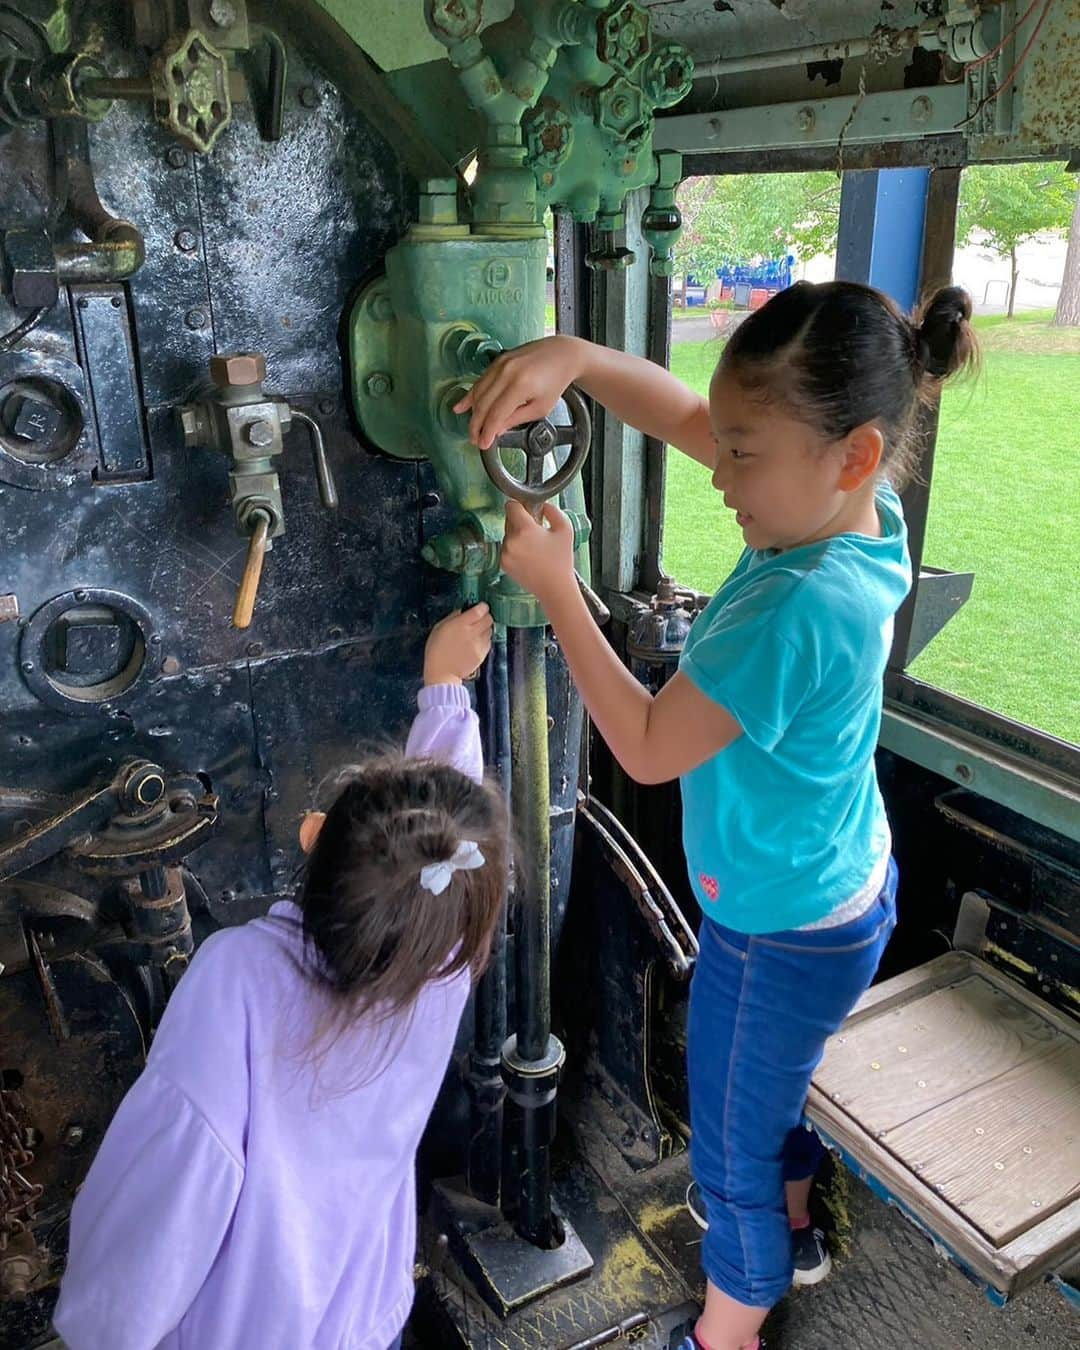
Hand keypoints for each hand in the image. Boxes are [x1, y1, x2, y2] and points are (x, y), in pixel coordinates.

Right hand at [424, 604, 492, 685]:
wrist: (442, 673)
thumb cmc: (436, 651)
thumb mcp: (438, 629)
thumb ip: (451, 618)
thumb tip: (461, 611)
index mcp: (460, 625)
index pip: (480, 611)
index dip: (482, 607)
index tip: (481, 607)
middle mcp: (472, 633)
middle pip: (489, 619)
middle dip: (485, 616)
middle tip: (479, 618)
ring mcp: (479, 644)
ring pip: (490, 630)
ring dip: (485, 628)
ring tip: (476, 631)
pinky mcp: (482, 654)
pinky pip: (489, 642)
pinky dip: (485, 639)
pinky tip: (476, 641)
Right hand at [453, 336, 583, 448]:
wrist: (561, 354)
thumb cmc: (555, 381)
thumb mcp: (540, 407)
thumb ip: (517, 419)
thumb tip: (497, 430)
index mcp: (520, 386)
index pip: (496, 414)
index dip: (487, 432)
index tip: (483, 444)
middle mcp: (507, 372)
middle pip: (483, 404)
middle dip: (477, 425)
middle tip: (475, 439)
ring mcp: (501, 364)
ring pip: (478, 392)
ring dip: (472, 412)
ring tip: (472, 428)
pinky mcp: (498, 360)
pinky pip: (480, 380)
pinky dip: (470, 395)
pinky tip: (461, 406)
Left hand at [500, 501, 576, 602]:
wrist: (555, 587)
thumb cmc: (561, 560)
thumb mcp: (565, 529)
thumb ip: (552, 510)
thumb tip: (542, 505)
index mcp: (524, 529)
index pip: (511, 506)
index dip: (520, 505)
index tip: (528, 511)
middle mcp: (510, 540)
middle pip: (509, 519)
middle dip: (521, 522)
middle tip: (537, 532)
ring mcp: (505, 553)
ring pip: (507, 534)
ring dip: (518, 536)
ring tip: (535, 548)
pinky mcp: (503, 563)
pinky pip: (506, 548)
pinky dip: (515, 549)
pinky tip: (529, 557)